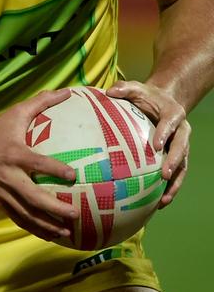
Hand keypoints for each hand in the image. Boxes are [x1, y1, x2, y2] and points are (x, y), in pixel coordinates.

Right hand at [0, 88, 77, 240]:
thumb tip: (68, 91)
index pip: (35, 163)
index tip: (73, 175)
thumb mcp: (15, 112)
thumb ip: (41, 102)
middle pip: (31, 196)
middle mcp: (8, 176)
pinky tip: (51, 236)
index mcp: (13, 154)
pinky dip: (35, 229)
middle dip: (53, 207)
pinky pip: (18, 218)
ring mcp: (3, 191)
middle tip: (75, 214)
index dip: (53, 169)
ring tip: (66, 233)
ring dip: (45, 225)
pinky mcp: (0, 201)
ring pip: (25, 213)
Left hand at [106, 80, 189, 206]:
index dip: (166, 133)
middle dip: (174, 162)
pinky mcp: (176, 157)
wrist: (162, 101)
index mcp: (173, 114)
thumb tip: (109, 91)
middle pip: (181, 147)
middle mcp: (181, 131)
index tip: (157, 145)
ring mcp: (180, 146)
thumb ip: (124, 88)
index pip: (171, 123)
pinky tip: (159, 203)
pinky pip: (176, 174)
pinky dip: (170, 188)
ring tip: (164, 199)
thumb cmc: (145, 95)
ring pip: (182, 166)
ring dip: (175, 183)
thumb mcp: (135, 87)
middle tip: (164, 175)